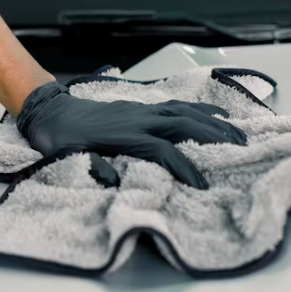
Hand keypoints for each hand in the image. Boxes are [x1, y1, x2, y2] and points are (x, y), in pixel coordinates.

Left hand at [16, 82, 246, 187]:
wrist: (49, 112)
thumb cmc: (59, 139)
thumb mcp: (69, 158)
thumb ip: (94, 167)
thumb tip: (115, 180)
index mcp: (123, 135)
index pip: (162, 151)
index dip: (183, 168)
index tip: (202, 185)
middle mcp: (138, 119)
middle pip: (184, 125)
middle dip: (214, 137)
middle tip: (241, 149)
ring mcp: (140, 110)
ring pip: (184, 112)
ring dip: (213, 121)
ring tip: (238, 133)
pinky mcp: (140, 107)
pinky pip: (175, 105)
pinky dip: (198, 108)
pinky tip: (213, 114)